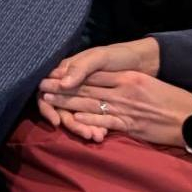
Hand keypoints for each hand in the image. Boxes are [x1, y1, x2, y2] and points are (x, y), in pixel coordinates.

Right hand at [38, 39, 161, 135]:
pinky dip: (96, 127)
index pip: (47, 92)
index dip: (48, 108)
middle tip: (85, 134)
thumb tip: (62, 85)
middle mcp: (72, 86)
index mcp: (66, 73)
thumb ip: (80, 69)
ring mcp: (85, 97)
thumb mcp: (99, 58)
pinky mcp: (99, 106)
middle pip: (61, 109)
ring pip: (76, 116)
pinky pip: (91, 119)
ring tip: (97, 136)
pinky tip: (103, 134)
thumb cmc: (118, 55)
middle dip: (72, 123)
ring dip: (84, 128)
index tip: (56, 121)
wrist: (143, 61)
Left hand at [39, 70, 191, 146]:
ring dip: (68, 103)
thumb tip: (112, 84)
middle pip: (88, 87)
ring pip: (91, 104)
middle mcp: (125, 90)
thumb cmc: (174, 101)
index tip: (55, 73)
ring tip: (49, 100)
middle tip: (42, 85)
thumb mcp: (150, 85)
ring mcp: (127, 108)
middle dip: (63, 87)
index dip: (73, 74)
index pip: (95, 74)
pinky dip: (88, 120)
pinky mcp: (131, 124)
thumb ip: (129, 83)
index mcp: (130, 77)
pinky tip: (72, 118)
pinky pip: (105, 121)